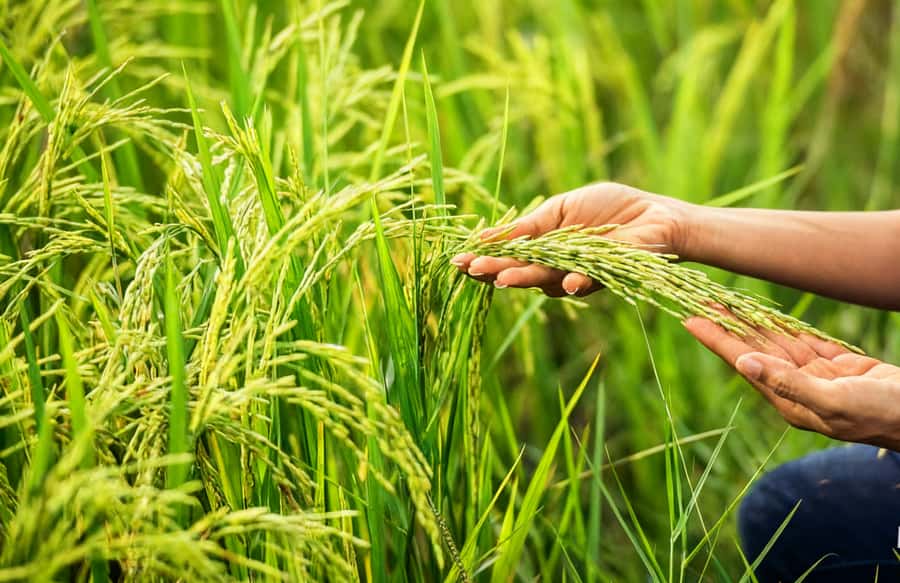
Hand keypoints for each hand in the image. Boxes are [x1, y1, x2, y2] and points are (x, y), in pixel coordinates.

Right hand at [450, 182, 690, 296]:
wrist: (654, 215)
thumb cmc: (609, 209)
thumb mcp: (561, 209)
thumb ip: (530, 226)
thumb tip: (486, 235)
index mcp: (544, 250)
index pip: (508, 257)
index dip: (484, 258)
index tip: (458, 260)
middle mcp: (557, 268)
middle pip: (520, 271)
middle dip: (495, 271)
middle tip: (472, 269)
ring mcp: (579, 274)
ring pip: (546, 279)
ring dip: (525, 278)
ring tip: (502, 277)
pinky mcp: (607, 275)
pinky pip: (587, 281)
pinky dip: (576, 281)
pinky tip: (565, 281)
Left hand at [685, 317, 899, 450]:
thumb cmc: (881, 414)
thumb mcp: (834, 400)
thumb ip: (788, 383)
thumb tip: (744, 363)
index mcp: (789, 400)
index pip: (743, 362)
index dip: (716, 339)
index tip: (690, 319)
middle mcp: (796, 388)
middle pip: (753, 349)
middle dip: (727, 325)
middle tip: (699, 300)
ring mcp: (816, 377)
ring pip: (776, 342)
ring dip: (751, 322)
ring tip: (724, 302)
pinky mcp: (837, 366)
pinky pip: (803, 341)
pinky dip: (783, 326)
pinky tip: (763, 315)